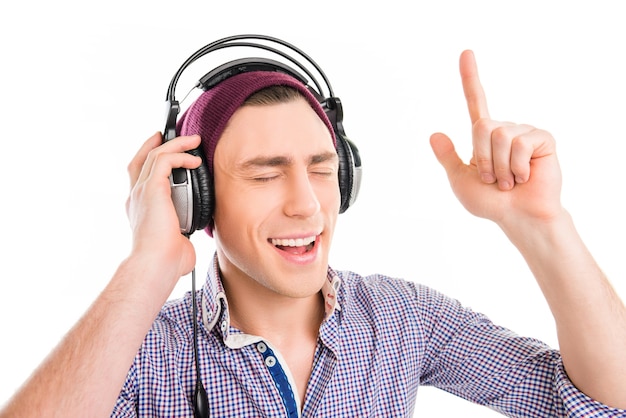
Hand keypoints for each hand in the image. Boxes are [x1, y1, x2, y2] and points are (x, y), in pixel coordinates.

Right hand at [125, 132, 201, 276]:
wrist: (156, 265)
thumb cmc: (167, 261)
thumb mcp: (177, 241)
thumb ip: (181, 233)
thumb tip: (190, 238)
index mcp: (139, 208)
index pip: (140, 175)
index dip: (149, 158)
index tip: (164, 149)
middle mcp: (136, 197)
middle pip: (143, 158)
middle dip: (160, 143)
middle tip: (179, 135)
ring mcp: (141, 192)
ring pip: (154, 154)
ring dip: (175, 144)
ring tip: (193, 140)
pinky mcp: (151, 189)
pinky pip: (164, 161)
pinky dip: (179, 155)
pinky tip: (193, 159)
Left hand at [429, 50, 563, 227]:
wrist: (519, 217)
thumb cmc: (491, 203)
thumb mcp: (460, 180)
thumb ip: (448, 158)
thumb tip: (434, 133)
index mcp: (484, 136)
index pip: (475, 101)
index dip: (470, 77)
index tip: (466, 52)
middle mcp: (504, 129)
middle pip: (482, 126)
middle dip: (482, 158)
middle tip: (493, 179)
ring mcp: (524, 131)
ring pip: (500, 135)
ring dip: (499, 166)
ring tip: (509, 181)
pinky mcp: (542, 138)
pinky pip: (521, 143)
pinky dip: (517, 166)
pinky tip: (525, 177)